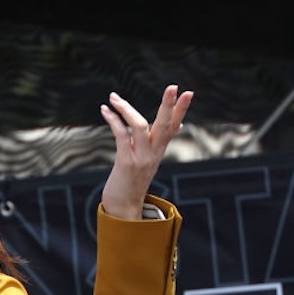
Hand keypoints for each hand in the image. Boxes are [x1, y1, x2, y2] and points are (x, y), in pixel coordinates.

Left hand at [99, 85, 193, 219]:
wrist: (124, 208)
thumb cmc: (131, 182)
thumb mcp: (146, 162)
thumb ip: (154, 145)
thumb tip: (168, 131)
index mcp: (159, 151)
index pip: (174, 127)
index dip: (181, 110)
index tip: (188, 93)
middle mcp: (153, 153)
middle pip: (165, 125)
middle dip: (169, 105)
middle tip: (174, 86)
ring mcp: (141, 158)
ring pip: (140, 126)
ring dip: (127, 109)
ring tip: (114, 97)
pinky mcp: (126, 162)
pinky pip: (121, 135)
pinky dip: (113, 120)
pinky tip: (105, 110)